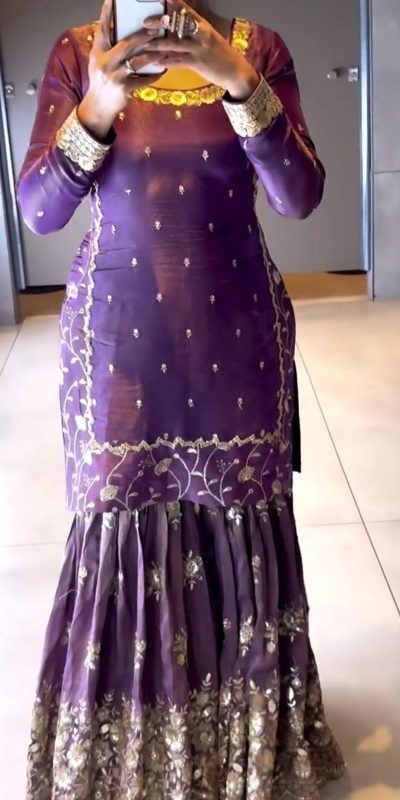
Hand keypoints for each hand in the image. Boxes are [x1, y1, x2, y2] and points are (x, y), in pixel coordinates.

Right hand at [78, 0, 161, 137]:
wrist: (98, 106)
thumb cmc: (101, 81)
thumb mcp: (97, 61)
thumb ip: (106, 47)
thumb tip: (116, 28)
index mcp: (98, 53)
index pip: (103, 30)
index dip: (108, 14)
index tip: (113, 0)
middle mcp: (104, 63)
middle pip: (126, 45)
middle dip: (143, 35)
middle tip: (157, 27)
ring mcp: (114, 77)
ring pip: (137, 61)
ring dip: (153, 54)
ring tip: (164, 48)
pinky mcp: (124, 89)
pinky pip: (143, 79)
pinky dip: (154, 75)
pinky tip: (163, 69)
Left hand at [143, 0, 259, 99]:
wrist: (236, 71)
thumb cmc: (222, 56)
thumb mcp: (211, 39)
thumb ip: (196, 33)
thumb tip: (180, 30)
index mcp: (204, 26)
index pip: (187, 11)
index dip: (175, 4)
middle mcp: (201, 34)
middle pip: (177, 24)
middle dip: (160, 23)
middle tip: (146, 23)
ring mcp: (199, 48)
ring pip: (174, 43)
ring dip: (157, 44)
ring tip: (145, 45)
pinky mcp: (197, 63)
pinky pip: (178, 61)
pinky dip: (166, 62)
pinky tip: (156, 62)